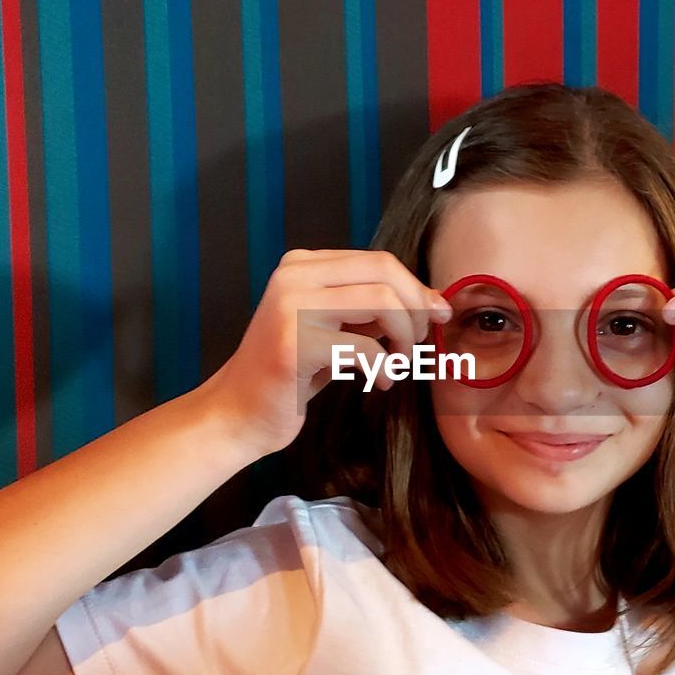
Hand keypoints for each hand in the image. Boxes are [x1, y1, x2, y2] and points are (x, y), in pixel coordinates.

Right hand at [200, 248, 451, 459]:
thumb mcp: (334, 329)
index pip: (378, 261)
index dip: (416, 288)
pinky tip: (380, 382)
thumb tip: (434, 302)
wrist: (238, 413)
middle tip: (419, 342)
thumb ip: (371, 309)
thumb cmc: (293, 374)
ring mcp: (291, 307)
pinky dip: (384, 368)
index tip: (436, 316)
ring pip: (381, 302)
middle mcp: (294, 276)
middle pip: (384, 272)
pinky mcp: (295, 344)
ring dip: (404, 337)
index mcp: (303, 265)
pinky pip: (365, 347)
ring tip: (399, 363)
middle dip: (416, 308)